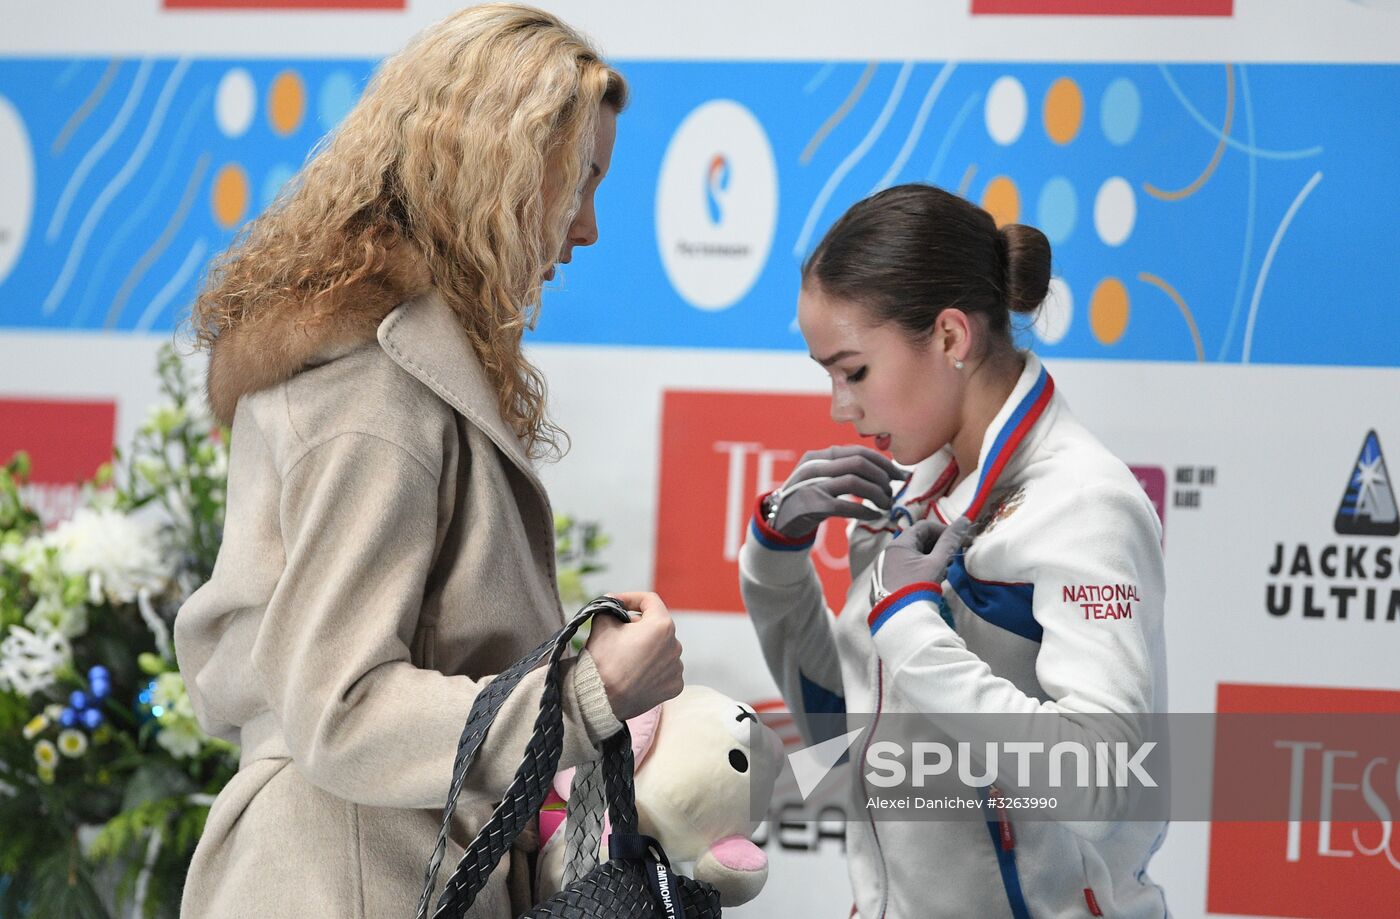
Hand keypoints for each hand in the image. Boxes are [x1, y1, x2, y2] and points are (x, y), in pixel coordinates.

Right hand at [584, 591, 683, 720]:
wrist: (601, 699)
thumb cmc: (602, 660)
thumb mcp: (602, 623)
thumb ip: (610, 606)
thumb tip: (613, 601)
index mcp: (662, 625)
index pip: (650, 601)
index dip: (631, 598)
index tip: (617, 604)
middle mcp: (676, 645)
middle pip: (656, 626)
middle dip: (638, 626)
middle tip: (618, 632)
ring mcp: (677, 668)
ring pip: (662, 649)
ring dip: (648, 648)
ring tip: (626, 657)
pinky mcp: (675, 686)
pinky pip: (665, 670)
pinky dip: (653, 668)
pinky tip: (636, 673)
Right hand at [766, 445, 902, 538]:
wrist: (780, 521)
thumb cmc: (809, 498)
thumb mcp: (822, 477)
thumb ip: (846, 469)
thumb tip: (887, 470)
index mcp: (819, 456)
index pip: (858, 451)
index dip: (883, 462)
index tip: (900, 475)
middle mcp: (814, 467)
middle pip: (859, 464)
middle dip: (882, 477)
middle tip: (891, 492)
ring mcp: (812, 485)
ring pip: (854, 482)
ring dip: (877, 494)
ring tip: (885, 505)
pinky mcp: (812, 506)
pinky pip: (845, 506)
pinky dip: (864, 511)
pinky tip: (873, 515)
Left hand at [872, 517, 971, 601]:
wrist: (900, 619)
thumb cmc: (918, 587)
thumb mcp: (937, 562)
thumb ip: (950, 541)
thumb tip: (964, 520)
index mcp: (898, 544)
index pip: (924, 527)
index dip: (944, 531)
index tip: (959, 542)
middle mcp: (888, 553)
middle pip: (918, 540)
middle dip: (938, 546)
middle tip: (953, 557)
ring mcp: (886, 568)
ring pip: (913, 555)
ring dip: (931, 558)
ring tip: (944, 571)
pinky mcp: (887, 582)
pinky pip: (907, 568)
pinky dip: (921, 569)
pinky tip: (932, 580)